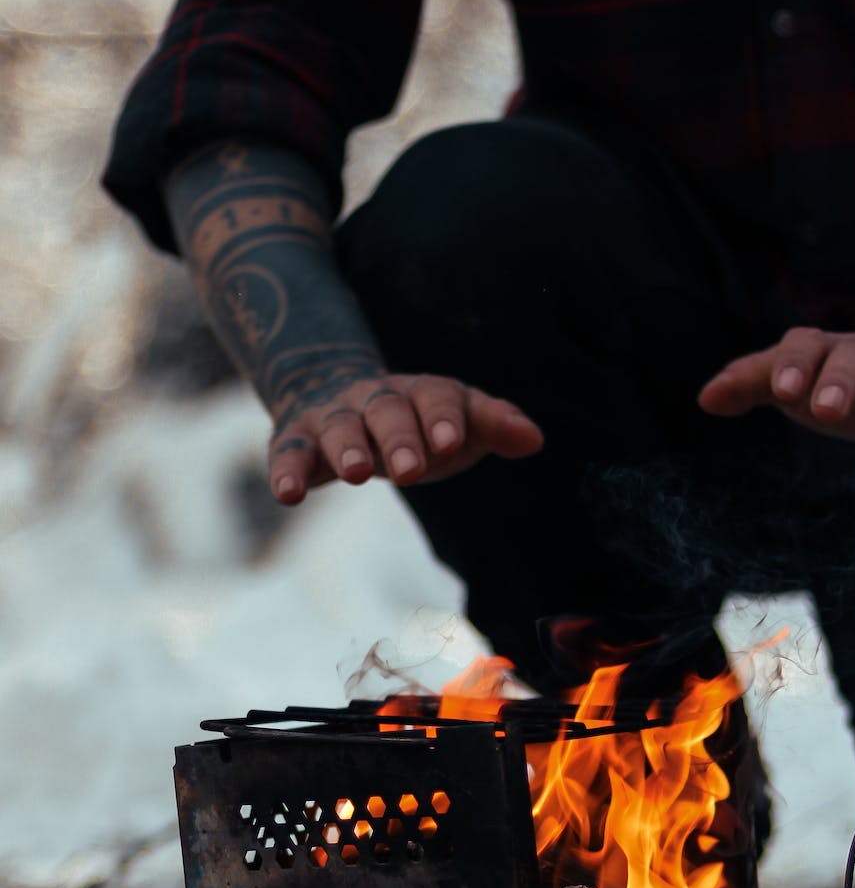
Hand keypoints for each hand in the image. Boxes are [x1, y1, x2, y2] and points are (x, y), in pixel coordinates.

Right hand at [268, 371, 543, 504]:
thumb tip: (535, 439)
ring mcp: (334, 418)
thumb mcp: (457, 422)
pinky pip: (291, 453)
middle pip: (387, 412)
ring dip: (347, 448)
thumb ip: (492, 425)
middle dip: (400, 438)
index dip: (444, 418)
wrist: (343, 397)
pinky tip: (288, 495)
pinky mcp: (298, 441)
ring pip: (339, 427)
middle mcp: (375, 399)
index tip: (452, 443)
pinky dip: (287, 471)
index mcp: (420, 392)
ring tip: (357, 474)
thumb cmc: (418, 424)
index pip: (437, 397)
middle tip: (412, 470)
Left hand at [697, 327, 854, 447]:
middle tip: (826, 411)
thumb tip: (705, 398)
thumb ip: (754, 383)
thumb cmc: (848, 380)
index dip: (792, 367)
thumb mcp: (800, 378)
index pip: (805, 346)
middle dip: (839, 381)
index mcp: (830, 352)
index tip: (782, 394)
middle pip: (853, 358)